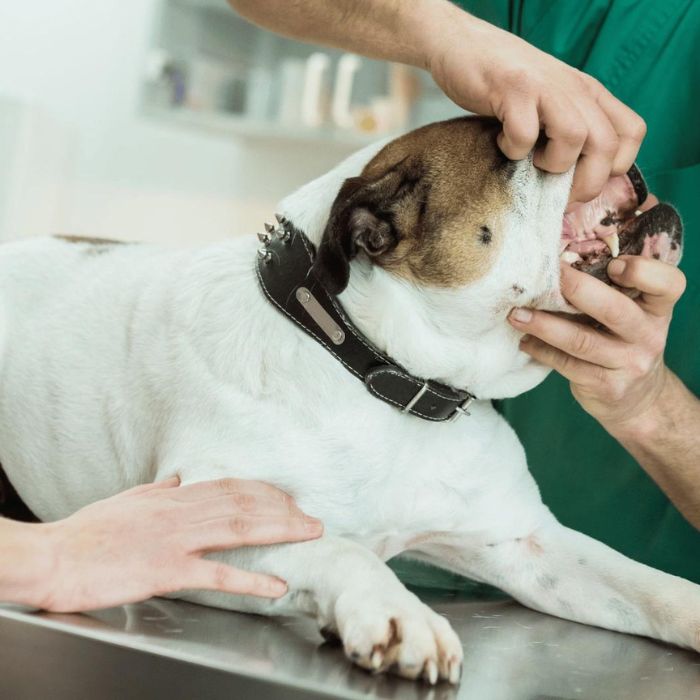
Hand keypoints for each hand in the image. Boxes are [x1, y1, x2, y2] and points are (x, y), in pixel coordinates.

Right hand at [35, 477, 322, 611]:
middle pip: (243, 504)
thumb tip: (177, 478)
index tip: (287, 497)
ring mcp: (176, 540)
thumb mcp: (127, 501)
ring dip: (279, 530)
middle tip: (311, 517)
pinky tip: (276, 585)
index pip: (229, 488)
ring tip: (308, 534)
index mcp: (172, 498)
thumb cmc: (87, 533)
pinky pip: (217, 573)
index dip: (264, 492)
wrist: (54, 557)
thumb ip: (157, 490)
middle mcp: (180, 512)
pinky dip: (251, 579)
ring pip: (239, 528)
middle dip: (283, 508)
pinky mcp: (167, 570)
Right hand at [424, 5, 646, 202]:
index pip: (631, 134)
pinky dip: (513, 149)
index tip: (581, 184)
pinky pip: (525, 134)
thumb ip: (567, 130)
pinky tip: (501, 142)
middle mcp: (575, 88)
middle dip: (584, 184)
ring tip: (529, 160)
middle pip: (607, 146)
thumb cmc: (504, 85)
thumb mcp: (549, 103)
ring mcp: (545, 87)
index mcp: (589, 93)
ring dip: (551, 164)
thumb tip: (574, 184)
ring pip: (575, 138)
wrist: (463, 45)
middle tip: (556, 194)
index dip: (612, 169)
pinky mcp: (513, 89)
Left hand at [508, 258, 686, 432]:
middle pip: (614, 310)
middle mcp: (649, 335)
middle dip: (576, 290)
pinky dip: (542, 350)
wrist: (639, 398)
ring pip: (581, 341)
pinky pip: (567, 364)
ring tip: (517, 314)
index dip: (643, 271)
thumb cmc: (626, 341)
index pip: (668, 284)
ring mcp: (629, 363)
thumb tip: (558, 261)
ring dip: (543, 325)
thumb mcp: (634, 314)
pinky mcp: (607, 386)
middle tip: (543, 276)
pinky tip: (525, 340)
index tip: (613, 263)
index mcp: (658, 308)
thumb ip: (613, 289)